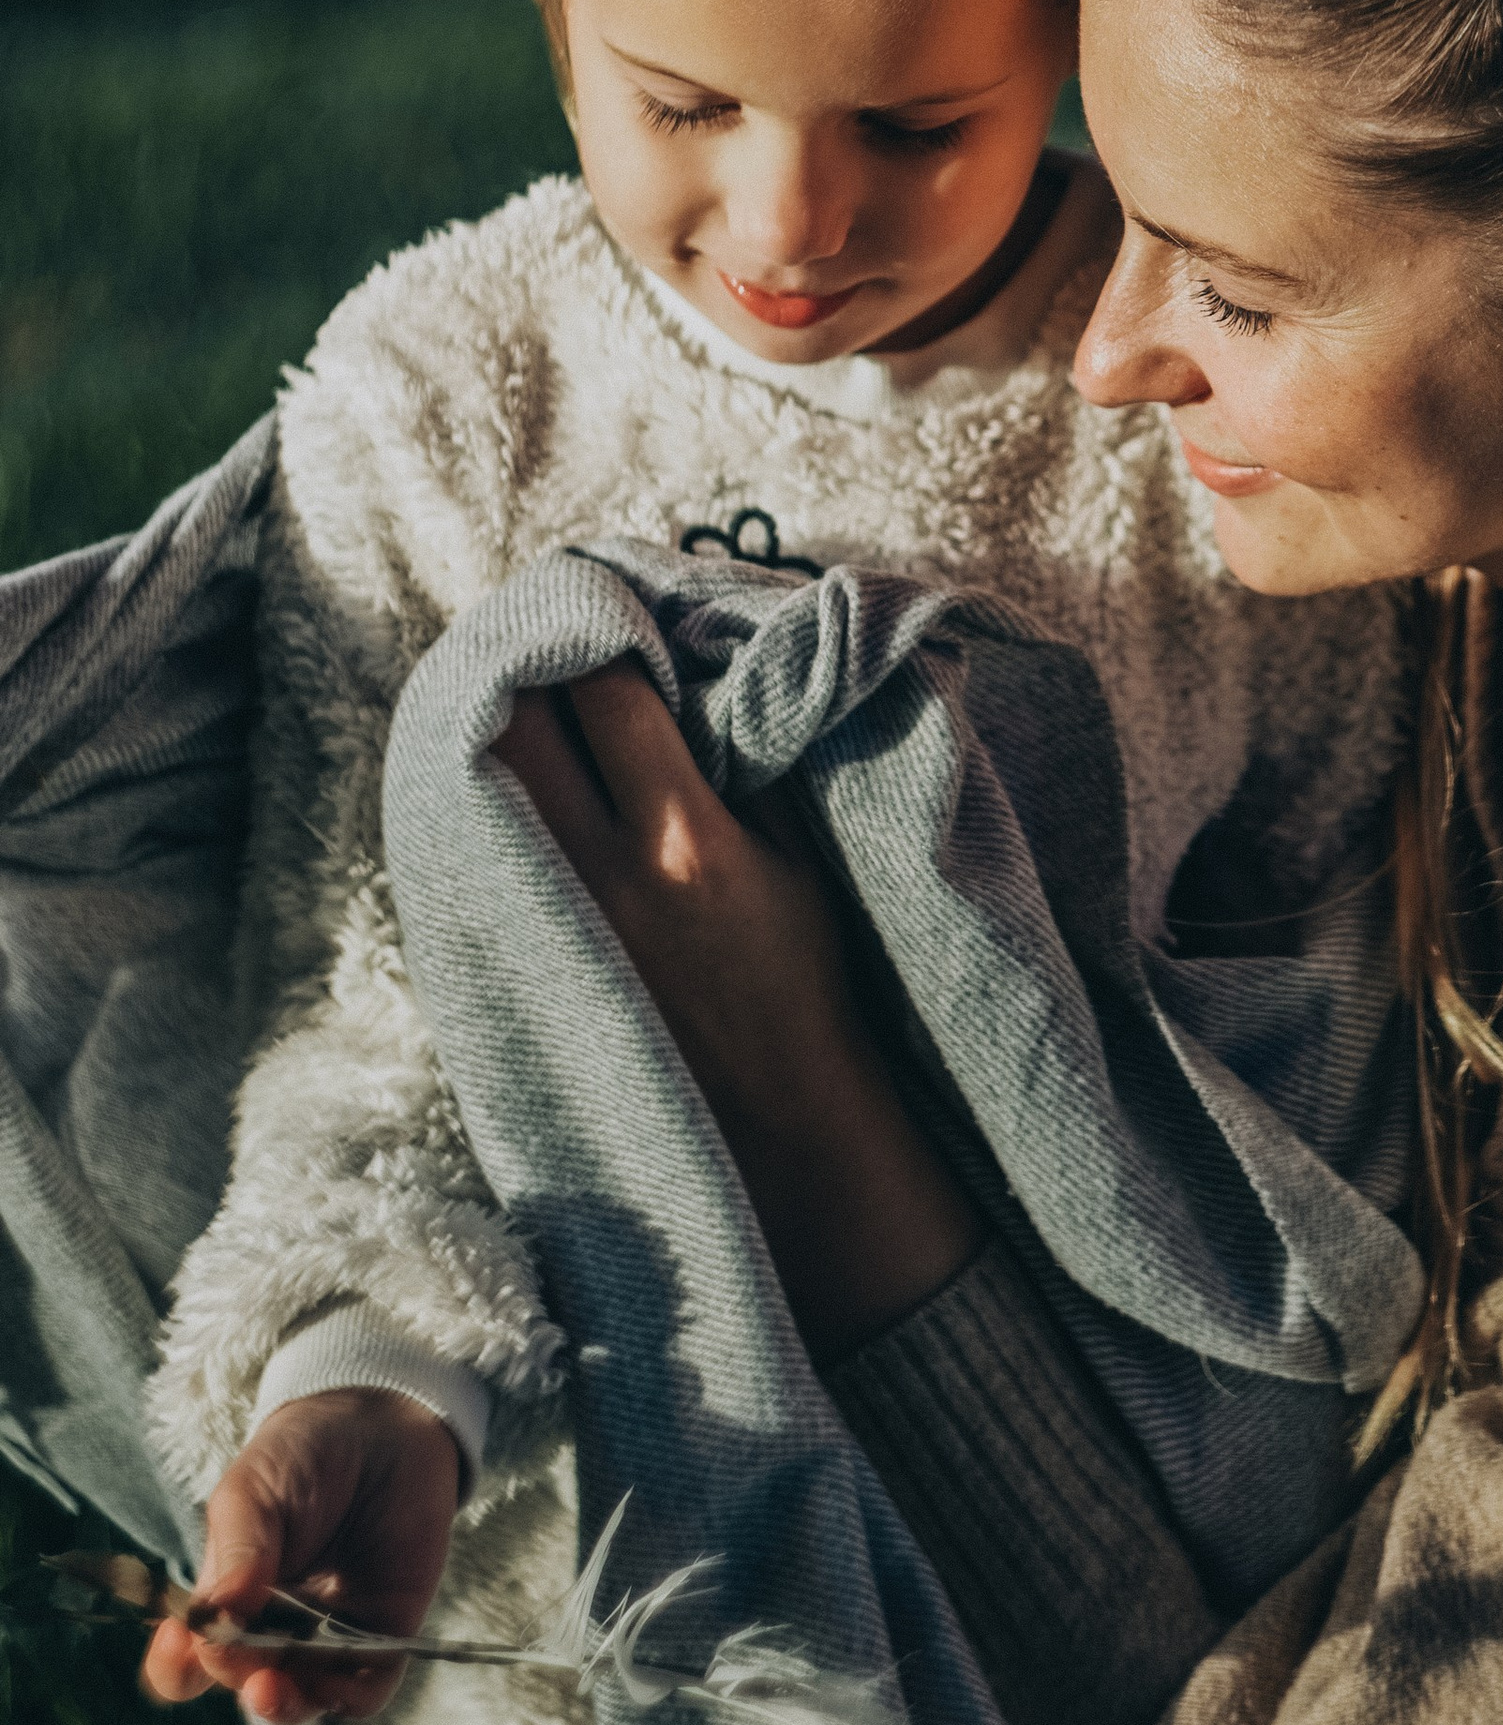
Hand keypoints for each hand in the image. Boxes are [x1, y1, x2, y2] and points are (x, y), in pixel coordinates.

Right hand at [142, 1390, 459, 1724]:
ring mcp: (328, 1637)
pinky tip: (335, 1684)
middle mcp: (273, 1631)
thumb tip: (215, 1615)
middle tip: (231, 1643)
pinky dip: (351, 1695)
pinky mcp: (385, 1634)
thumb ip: (238, 1549)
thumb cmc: (303, 1457)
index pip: (188, 1661)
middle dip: (232, 1670)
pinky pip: (368, 1688)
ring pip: (301, 1698)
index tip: (175, 1640)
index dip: (174, 1665)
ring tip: (268, 1687)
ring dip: (283, 1704)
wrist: (383, 1427)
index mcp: (226, 1602)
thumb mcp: (254, 1491)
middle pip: (242, 1679)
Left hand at [492, 665, 980, 1359]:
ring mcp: (550, 916)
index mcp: (687, 837)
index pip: (610, 685)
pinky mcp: (519, 952)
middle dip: (530, 654)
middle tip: (547, 622)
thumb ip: (747, 759)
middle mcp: (602, 872)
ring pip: (478, 775)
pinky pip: (470, 841)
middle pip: (519, 717)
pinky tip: (492, 764)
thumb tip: (701, 660)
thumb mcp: (803, 856)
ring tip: (513, 680)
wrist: (778, 1124)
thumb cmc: (809, 980)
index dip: (605, 623)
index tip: (611, 600)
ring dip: (492, 715)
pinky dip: (477, 789)